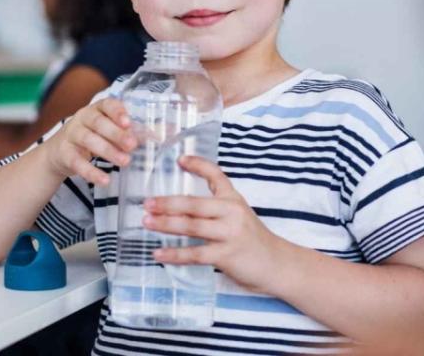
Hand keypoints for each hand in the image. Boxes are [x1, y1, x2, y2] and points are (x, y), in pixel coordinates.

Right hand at [41, 98, 136, 185]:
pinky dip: (91, 172)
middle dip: (116, 133)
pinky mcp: (64, 153)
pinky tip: (105, 180)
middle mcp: (82, 118)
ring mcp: (71, 135)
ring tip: (125, 161)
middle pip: (98, 122)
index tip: (128, 122)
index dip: (117, 112)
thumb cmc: (92, 138)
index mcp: (96, 109)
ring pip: (88, 140)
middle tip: (132, 145)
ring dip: (108, 151)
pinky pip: (77, 162)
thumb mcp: (108, 132)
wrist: (59, 152)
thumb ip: (129, 133)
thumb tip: (155, 136)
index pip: (107, 105)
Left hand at [143, 156, 288, 293]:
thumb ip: (217, 208)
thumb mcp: (239, 215)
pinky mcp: (226, 255)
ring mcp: (229, 233)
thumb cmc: (253, 240)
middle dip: (167, 203)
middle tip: (147, 203)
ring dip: (166, 224)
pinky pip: (195, 254)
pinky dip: (175, 254)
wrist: (277, 264)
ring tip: (147, 222)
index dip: (198, 165)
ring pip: (191, 226)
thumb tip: (180, 207)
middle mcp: (232, 212)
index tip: (180, 159)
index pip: (216, 175)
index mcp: (233, 199)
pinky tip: (158, 254)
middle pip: (194, 203)